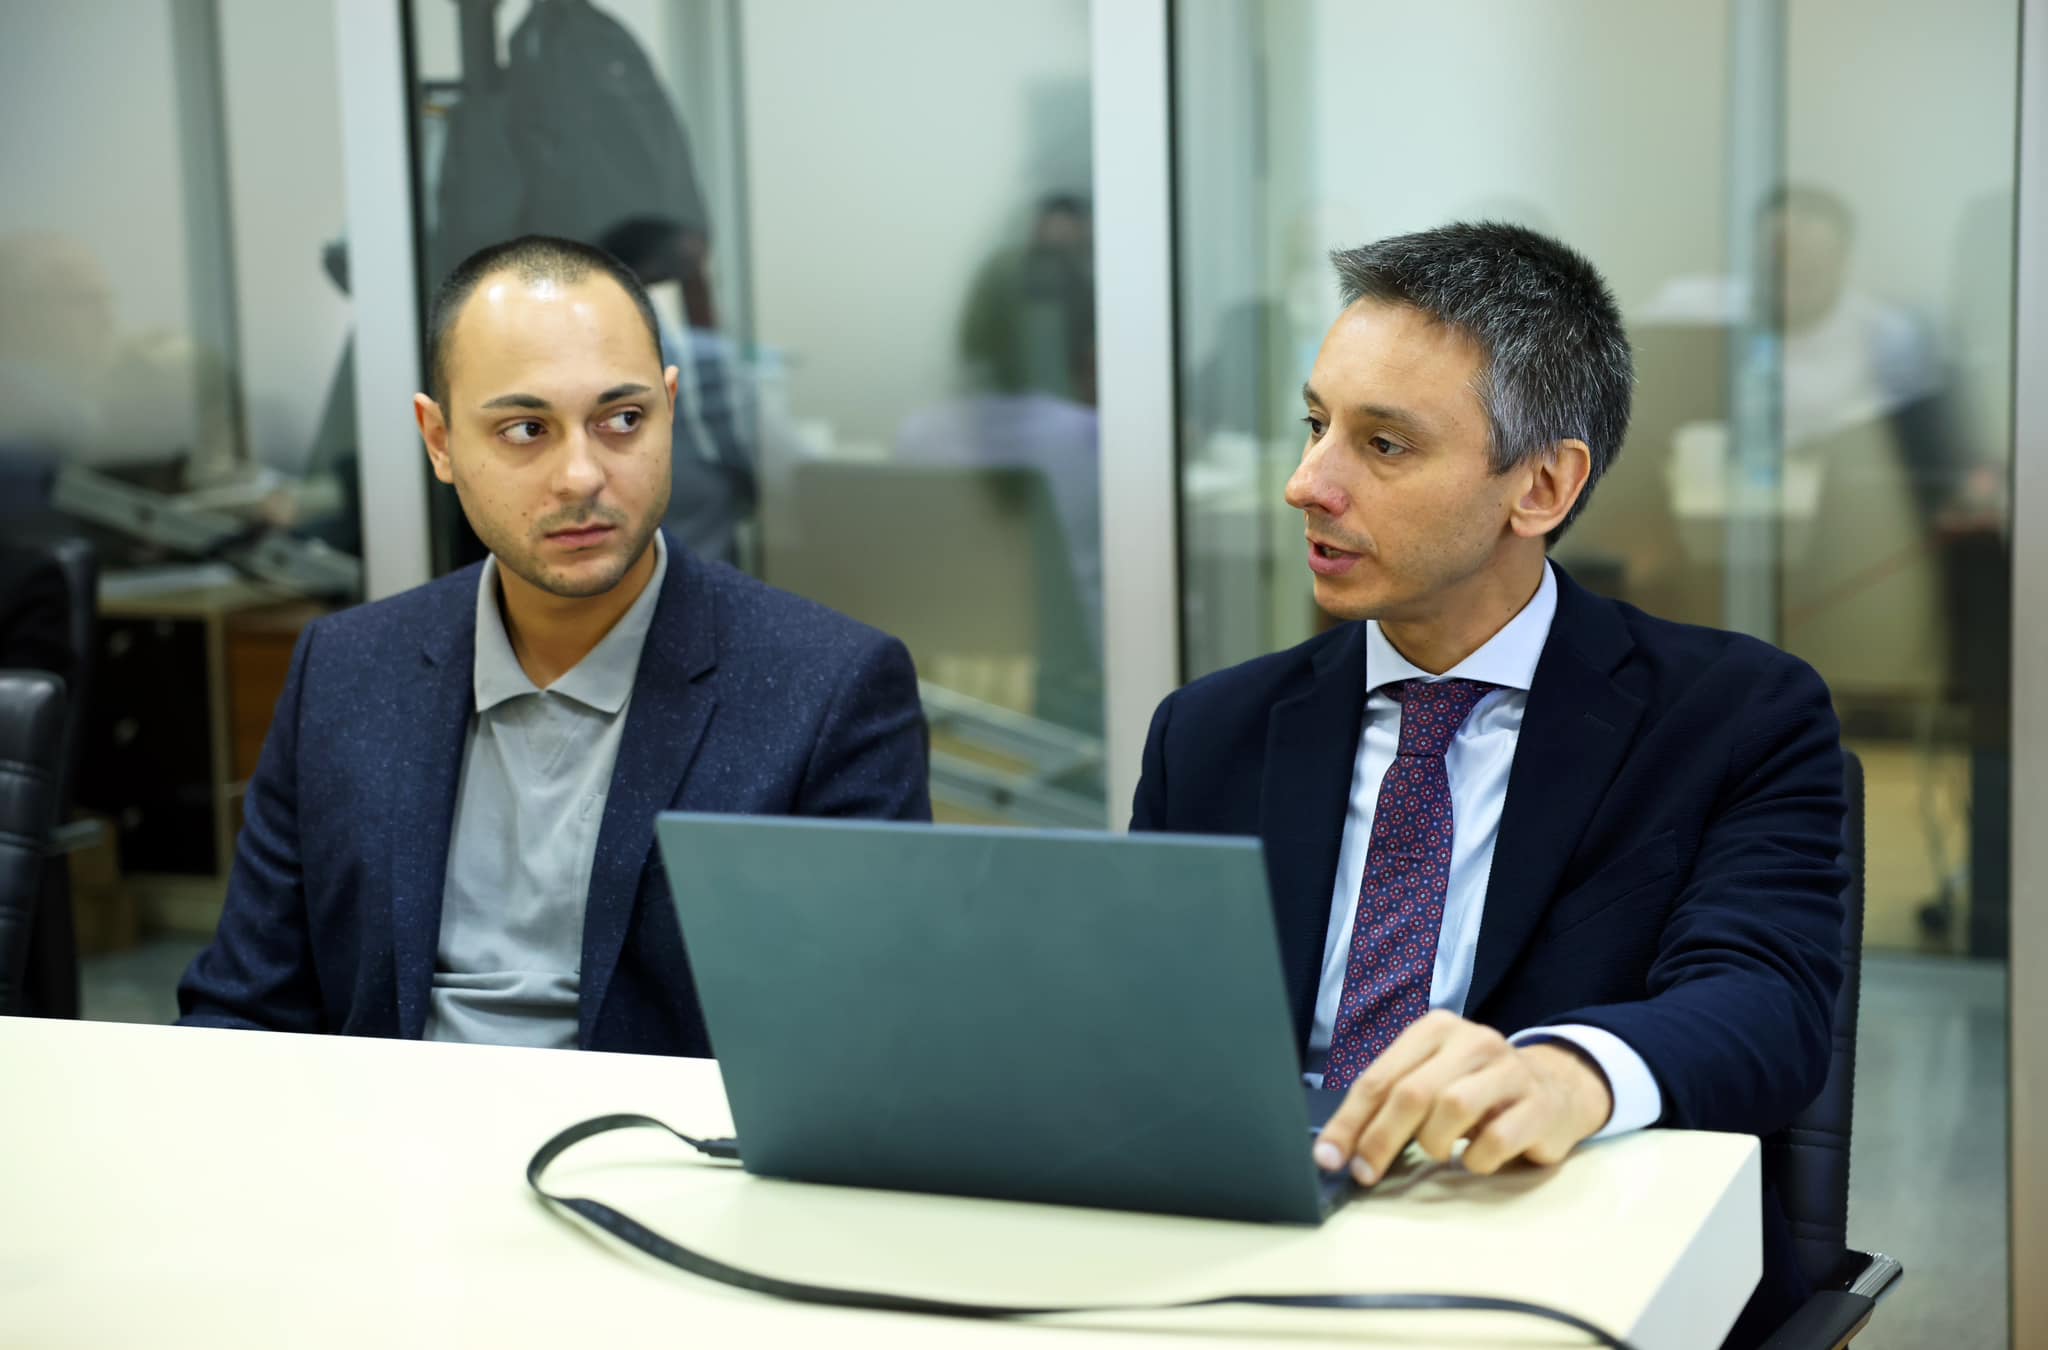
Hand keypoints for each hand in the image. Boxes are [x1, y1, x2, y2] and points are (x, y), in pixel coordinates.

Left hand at [1311, 1010, 1613, 1183]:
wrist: (1556, 1089)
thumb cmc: (1476, 1090)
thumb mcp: (1431, 1081)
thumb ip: (1389, 1104)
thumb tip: (1337, 1148)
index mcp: (1435, 1030)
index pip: (1379, 1077)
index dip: (1350, 1121)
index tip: (1328, 1157)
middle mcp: (1472, 1041)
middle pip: (1412, 1093)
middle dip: (1380, 1139)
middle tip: (1365, 1173)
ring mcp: (1510, 1071)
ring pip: (1453, 1107)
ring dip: (1433, 1143)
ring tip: (1437, 1150)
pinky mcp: (1539, 1106)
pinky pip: (1496, 1140)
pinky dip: (1476, 1159)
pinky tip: (1476, 1158)